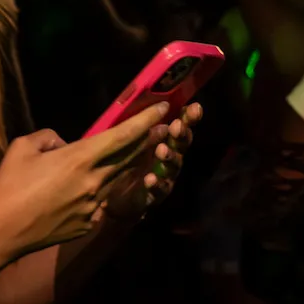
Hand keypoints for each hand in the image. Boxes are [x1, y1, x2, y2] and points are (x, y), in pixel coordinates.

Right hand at [0, 102, 170, 259]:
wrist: (3, 229)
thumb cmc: (9, 185)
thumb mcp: (23, 146)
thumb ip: (49, 138)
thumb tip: (64, 145)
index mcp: (79, 158)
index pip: (122, 136)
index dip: (145, 121)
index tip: (163, 108)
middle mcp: (94, 182)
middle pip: (130, 158)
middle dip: (149, 141)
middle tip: (163, 129)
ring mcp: (94, 206)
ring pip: (117, 180)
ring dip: (129, 165)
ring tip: (136, 154)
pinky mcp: (88, 223)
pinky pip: (99, 201)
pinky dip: (98, 191)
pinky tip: (83, 191)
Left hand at [104, 103, 202, 219]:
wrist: (109, 198)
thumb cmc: (118, 162)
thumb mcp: (123, 139)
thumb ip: (138, 123)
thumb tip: (159, 105)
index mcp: (160, 140)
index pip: (178, 125)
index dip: (188, 117)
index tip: (195, 107)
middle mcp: (167, 158)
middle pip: (180, 144)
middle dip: (181, 134)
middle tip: (177, 126)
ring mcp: (163, 177)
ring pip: (173, 166)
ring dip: (170, 157)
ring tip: (162, 150)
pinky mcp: (154, 196)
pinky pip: (158, 190)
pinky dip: (156, 184)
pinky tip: (150, 179)